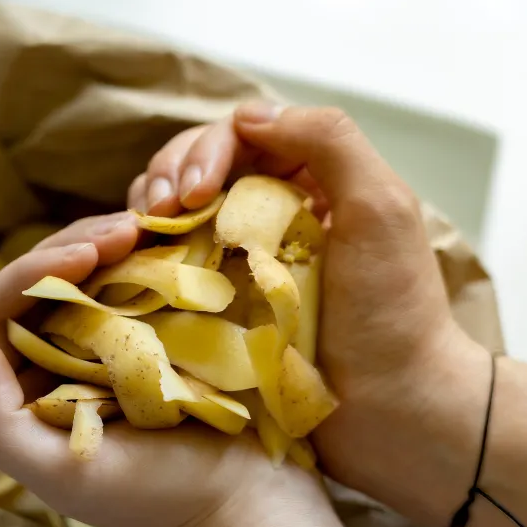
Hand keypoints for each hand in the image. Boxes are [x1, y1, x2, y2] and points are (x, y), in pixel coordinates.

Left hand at [0, 213, 326, 526]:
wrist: (249, 502)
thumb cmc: (157, 496)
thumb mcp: (60, 473)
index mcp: (22, 397)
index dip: (26, 274)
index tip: (86, 256)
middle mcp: (54, 366)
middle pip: (34, 283)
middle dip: (69, 246)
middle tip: (124, 230)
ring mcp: (104, 348)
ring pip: (80, 275)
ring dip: (103, 241)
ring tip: (142, 226)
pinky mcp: (152, 337)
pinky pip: (129, 280)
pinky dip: (139, 254)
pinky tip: (162, 238)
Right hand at [135, 103, 490, 519]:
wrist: (389, 410)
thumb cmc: (391, 313)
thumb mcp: (380, 207)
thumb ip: (326, 141)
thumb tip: (245, 115)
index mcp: (310, 182)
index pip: (237, 139)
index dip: (204, 153)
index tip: (192, 194)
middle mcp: (269, 214)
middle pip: (196, 169)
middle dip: (167, 176)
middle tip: (156, 212)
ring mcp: (237, 263)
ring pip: (173, 213)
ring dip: (148, 211)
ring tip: (139, 232)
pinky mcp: (216, 308)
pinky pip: (167, 266)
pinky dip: (144, 255)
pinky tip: (135, 263)